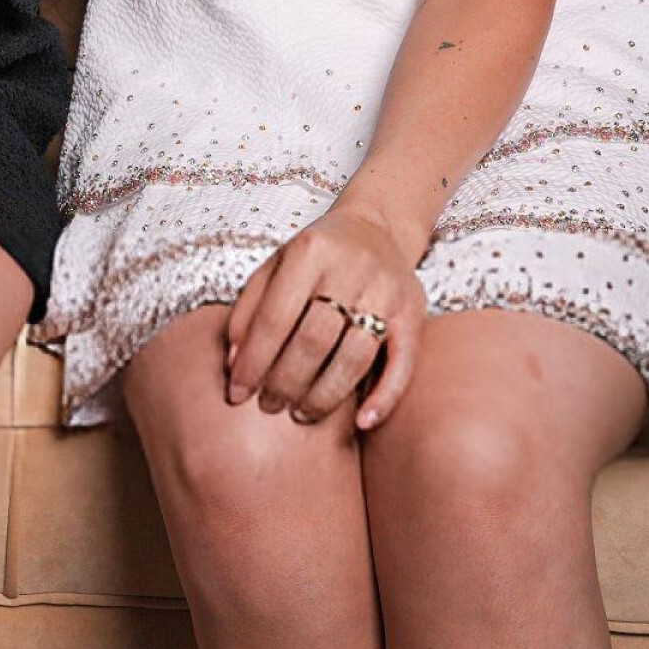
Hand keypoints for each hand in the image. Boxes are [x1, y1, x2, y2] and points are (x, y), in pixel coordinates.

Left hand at [226, 205, 423, 430]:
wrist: (377, 228)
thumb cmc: (317, 254)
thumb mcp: (275, 265)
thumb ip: (250, 308)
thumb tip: (234, 363)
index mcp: (309, 251)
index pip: (275, 318)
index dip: (253, 361)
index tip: (236, 394)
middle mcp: (351, 269)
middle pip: (313, 341)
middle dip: (285, 382)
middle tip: (269, 406)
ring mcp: (387, 292)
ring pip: (354, 356)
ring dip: (324, 396)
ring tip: (301, 414)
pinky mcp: (414, 314)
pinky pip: (402, 363)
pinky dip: (384, 397)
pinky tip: (362, 421)